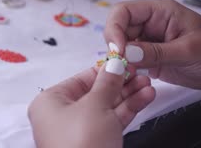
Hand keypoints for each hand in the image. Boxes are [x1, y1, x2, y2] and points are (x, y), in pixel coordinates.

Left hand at [28, 66, 154, 147]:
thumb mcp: (96, 105)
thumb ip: (108, 82)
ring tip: (149, 84)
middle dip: (122, 82)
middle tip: (142, 72)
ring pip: (109, 106)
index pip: (83, 78)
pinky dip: (130, 109)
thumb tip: (115, 63)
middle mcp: (64, 115)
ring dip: (130, 94)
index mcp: (52, 102)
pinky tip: (146, 96)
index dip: (107, 69)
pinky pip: (114, 120)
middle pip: (98, 91)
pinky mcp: (98, 142)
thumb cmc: (81, 141)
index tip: (128, 61)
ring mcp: (82, 130)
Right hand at [104, 0, 200, 90]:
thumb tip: (124, 52)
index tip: (119, 51)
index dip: (115, 29)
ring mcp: (152, 42)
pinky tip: (131, 79)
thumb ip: (156, 52)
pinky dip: (127, 70)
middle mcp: (152, 24)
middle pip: (119, 29)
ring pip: (123, 47)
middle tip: (120, 67)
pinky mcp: (153, 59)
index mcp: (161, 12)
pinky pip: (132, 62)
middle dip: (116, 46)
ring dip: (120, 61)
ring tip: (126, 76)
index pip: (124, 11)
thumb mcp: (188, 51)